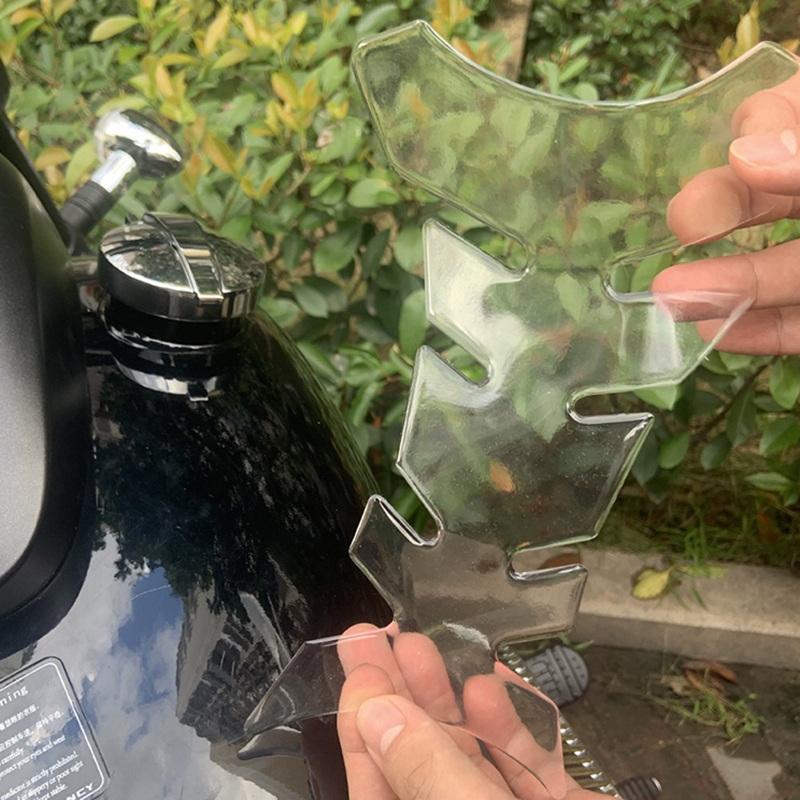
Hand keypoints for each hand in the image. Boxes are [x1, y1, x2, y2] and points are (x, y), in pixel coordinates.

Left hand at [335, 623, 602, 799]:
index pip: (378, 787)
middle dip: (401, 695)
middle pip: (419, 764)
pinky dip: (514, 725)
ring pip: (474, 760)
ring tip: (428, 645)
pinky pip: (530, 770)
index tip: (359, 658)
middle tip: (380, 635)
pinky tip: (493, 682)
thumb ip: (428, 775)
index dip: (364, 718)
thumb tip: (376, 716)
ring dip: (452, 699)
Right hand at [654, 67, 799, 353]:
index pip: (793, 117)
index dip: (764, 121)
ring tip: (669, 295)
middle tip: (685, 220)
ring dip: (723, 286)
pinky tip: (713, 334)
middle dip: (722, 207)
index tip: (739, 147)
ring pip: (785, 273)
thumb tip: (746, 153)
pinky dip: (759, 334)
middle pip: (772, 198)